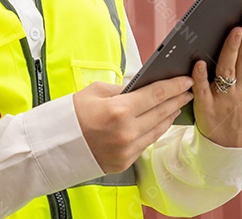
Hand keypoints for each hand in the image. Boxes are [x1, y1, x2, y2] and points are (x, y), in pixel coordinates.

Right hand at [72, 77, 193, 172]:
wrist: (54, 145)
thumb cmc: (72, 114)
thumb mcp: (96, 92)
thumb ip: (123, 89)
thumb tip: (143, 86)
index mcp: (119, 111)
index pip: (156, 95)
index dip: (175, 86)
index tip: (186, 79)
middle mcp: (126, 132)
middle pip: (162, 112)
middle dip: (176, 99)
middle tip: (187, 90)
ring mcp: (127, 150)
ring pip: (158, 130)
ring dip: (170, 116)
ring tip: (176, 105)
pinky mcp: (125, 162)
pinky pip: (147, 143)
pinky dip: (156, 130)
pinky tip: (160, 121)